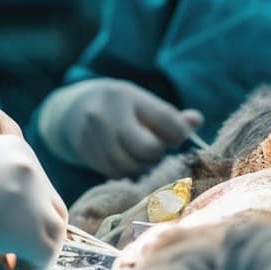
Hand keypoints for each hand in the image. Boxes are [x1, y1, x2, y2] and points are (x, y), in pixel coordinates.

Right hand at [37, 79, 202, 177]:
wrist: (73, 111)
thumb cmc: (121, 107)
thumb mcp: (143, 103)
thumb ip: (171, 116)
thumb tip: (197, 121)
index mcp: (127, 96)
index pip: (166, 120)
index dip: (180, 134)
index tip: (177, 137)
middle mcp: (107, 114)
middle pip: (148, 148)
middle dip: (157, 153)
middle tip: (156, 148)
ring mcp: (93, 135)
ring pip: (131, 165)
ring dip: (143, 166)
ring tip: (141, 156)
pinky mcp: (86, 153)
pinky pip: (116, 173)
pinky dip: (127, 172)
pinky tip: (127, 161)